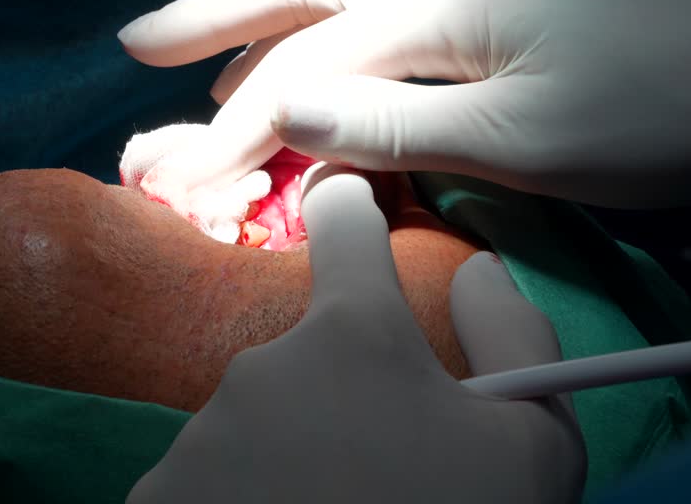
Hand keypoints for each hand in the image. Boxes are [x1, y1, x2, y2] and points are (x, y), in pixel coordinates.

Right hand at [117, 0, 690, 207]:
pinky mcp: (483, 28)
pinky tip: (297, 86)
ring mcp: (462, 0)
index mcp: (438, 4)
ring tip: (194, 68)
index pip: (309, 70)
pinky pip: (370, 32)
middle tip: (134, 43)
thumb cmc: (650, 113)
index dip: (239, 130)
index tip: (181, 185)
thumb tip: (279, 116)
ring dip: (255, 33)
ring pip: (331, 4)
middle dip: (213, 17)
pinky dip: (312, 53)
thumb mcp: (523, 135)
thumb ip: (396, 126)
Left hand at [126, 164, 585, 503]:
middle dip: (338, 394)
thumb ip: (513, 335)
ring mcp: (201, 432)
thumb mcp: (531, 446)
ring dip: (289, 452)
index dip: (353, 215)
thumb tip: (476, 269)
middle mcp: (260, 364)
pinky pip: (207, 477)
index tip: (351, 216)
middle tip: (383, 468)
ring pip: (255, 421)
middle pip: (305, 354)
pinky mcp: (158, 495)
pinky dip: (239, 497)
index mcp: (350, 333)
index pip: (341, 223)